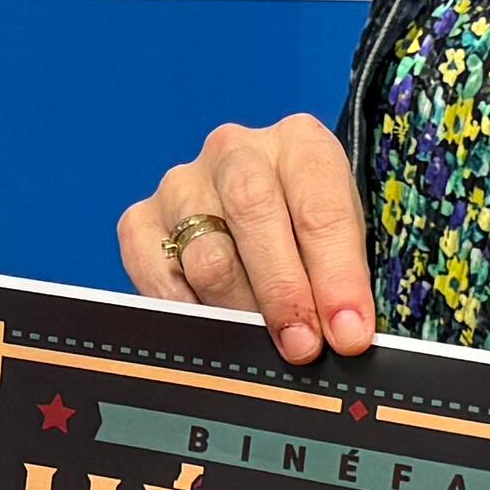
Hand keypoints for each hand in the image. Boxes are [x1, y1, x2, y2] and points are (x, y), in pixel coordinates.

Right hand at [115, 115, 375, 362]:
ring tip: (262, 344)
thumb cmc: (309, 234)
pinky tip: (215, 329)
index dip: (337, 277)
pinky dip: (188, 311)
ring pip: (207, 256)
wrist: (259, 221)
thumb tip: (344, 337)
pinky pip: (158, 276)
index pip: (319, 208)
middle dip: (283, 291)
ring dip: (239, 310)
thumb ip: (343, 282)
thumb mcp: (343, 243)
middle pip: (253, 214)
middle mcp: (236, 151)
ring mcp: (182, 184)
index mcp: (300, 142)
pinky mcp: (141, 221)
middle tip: (302, 346)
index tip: (348, 332)